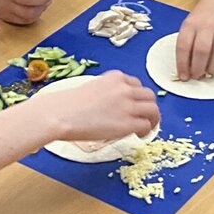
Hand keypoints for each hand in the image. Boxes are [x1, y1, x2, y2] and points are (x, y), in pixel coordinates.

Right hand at [31, 71, 159, 142]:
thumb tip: (111, 106)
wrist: (61, 114)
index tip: (134, 104)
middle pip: (149, 96)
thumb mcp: (91, 88)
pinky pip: (146, 125)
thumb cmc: (67, 104)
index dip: (137, 96)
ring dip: (152, 119)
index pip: (136, 84)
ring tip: (146, 127)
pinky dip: (146, 131)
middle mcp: (124, 89)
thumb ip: (106, 93)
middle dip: (148, 106)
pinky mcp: (128, 123)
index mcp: (115, 77)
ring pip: (153, 110)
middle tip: (144, 117)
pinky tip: (138, 135)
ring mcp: (128, 106)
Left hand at [175, 0, 213, 79]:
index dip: (182, 64)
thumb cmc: (202, 18)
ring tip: (209, 72)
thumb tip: (186, 71)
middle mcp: (207, 25)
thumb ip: (187, 46)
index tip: (183, 76)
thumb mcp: (189, 26)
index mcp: (191, 24)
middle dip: (198, 68)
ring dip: (213, 68)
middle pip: (202, 51)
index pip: (183, 46)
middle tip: (197, 76)